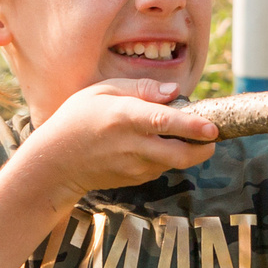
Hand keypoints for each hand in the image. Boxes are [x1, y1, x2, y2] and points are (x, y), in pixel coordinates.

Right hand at [17, 80, 217, 207]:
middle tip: (211, 136)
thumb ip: (141, 88)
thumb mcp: (103, 90)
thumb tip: (174, 92)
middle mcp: (132, 145)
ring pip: (174, 162)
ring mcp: (133, 167)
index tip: (213, 128)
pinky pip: (160, 168)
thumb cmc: (78, 119)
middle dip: (203, 148)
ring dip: (185, 151)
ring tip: (182, 134)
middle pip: (180, 154)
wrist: (55, 162)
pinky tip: (156, 144)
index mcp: (124, 117)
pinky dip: (167, 157)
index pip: (164, 122)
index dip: (192, 126)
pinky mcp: (134, 179)